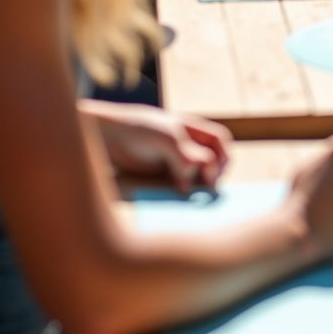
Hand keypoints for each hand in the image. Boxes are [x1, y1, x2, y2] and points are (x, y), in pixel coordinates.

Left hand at [95, 104, 231, 192]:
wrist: (109, 137)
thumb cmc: (140, 130)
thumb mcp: (167, 138)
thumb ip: (185, 158)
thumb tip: (191, 187)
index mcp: (194, 130)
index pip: (220, 142)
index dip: (223, 156)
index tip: (213, 172)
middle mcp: (188, 147)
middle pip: (214, 163)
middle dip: (215, 176)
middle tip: (207, 190)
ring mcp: (177, 164)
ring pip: (197, 179)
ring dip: (200, 190)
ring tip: (195, 202)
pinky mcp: (163, 180)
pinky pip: (180, 190)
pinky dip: (183, 197)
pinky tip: (179, 203)